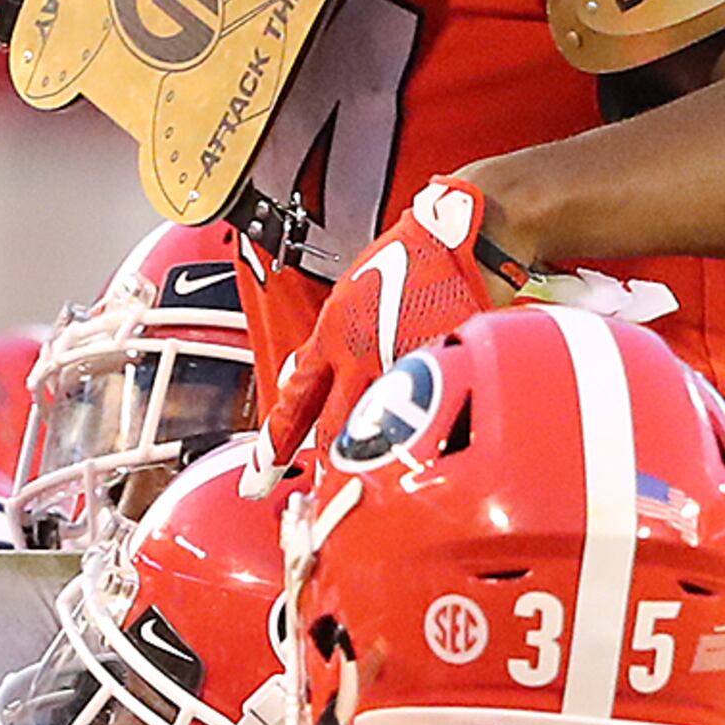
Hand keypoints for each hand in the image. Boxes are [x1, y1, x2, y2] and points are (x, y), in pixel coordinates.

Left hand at [263, 176, 526, 467]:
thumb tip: (295, 377)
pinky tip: (439, 432)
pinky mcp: (444, 371)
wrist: (466, 237)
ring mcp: (403, 366)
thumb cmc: (413, 258)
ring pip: (380, 431)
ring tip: (387, 466)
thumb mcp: (352, 294)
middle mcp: (359, 356)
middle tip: (330, 487)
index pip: (293, 403)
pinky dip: (431, 431)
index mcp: (332, 336)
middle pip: (333, 431)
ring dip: (379, 452)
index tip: (258, 481)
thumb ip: (326, 342)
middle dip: (331, 462)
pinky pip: (432, 417)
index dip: (273, 447)